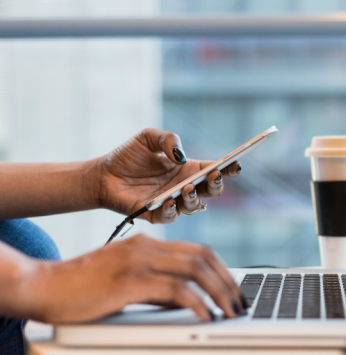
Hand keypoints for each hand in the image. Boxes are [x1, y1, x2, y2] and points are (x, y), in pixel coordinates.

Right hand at [19, 234, 244, 323]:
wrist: (43, 286)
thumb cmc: (82, 288)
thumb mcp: (126, 281)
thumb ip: (156, 285)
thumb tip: (187, 301)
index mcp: (147, 244)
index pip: (198, 250)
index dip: (222, 269)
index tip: (234, 289)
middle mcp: (146, 247)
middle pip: (203, 257)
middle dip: (228, 281)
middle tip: (239, 303)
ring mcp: (138, 261)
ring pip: (195, 270)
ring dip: (219, 292)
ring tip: (230, 311)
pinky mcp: (130, 281)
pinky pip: (175, 290)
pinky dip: (197, 303)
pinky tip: (205, 316)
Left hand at [91, 128, 241, 222]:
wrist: (102, 175)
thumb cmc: (127, 156)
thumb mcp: (148, 137)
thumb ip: (167, 139)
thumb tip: (181, 156)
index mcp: (188, 169)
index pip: (214, 170)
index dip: (228, 168)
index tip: (235, 163)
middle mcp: (184, 187)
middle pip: (211, 191)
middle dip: (217, 185)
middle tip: (214, 176)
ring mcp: (172, 202)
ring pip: (193, 206)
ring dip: (194, 198)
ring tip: (187, 188)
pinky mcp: (155, 215)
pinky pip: (170, 216)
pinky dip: (172, 210)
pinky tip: (169, 200)